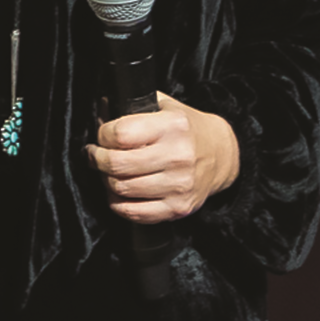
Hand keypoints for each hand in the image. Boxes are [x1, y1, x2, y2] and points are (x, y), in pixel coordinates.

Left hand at [86, 92, 238, 223]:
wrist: (223, 156)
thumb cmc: (188, 131)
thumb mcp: (165, 107)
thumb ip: (132, 107)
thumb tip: (101, 112)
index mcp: (173, 127)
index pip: (120, 134)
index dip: (102, 135)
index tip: (102, 136)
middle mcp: (178, 157)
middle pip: (116, 164)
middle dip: (98, 159)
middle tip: (96, 155)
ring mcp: (179, 185)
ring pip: (121, 189)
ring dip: (106, 181)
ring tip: (109, 172)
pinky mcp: (178, 208)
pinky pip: (134, 213)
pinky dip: (118, 204)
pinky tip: (119, 193)